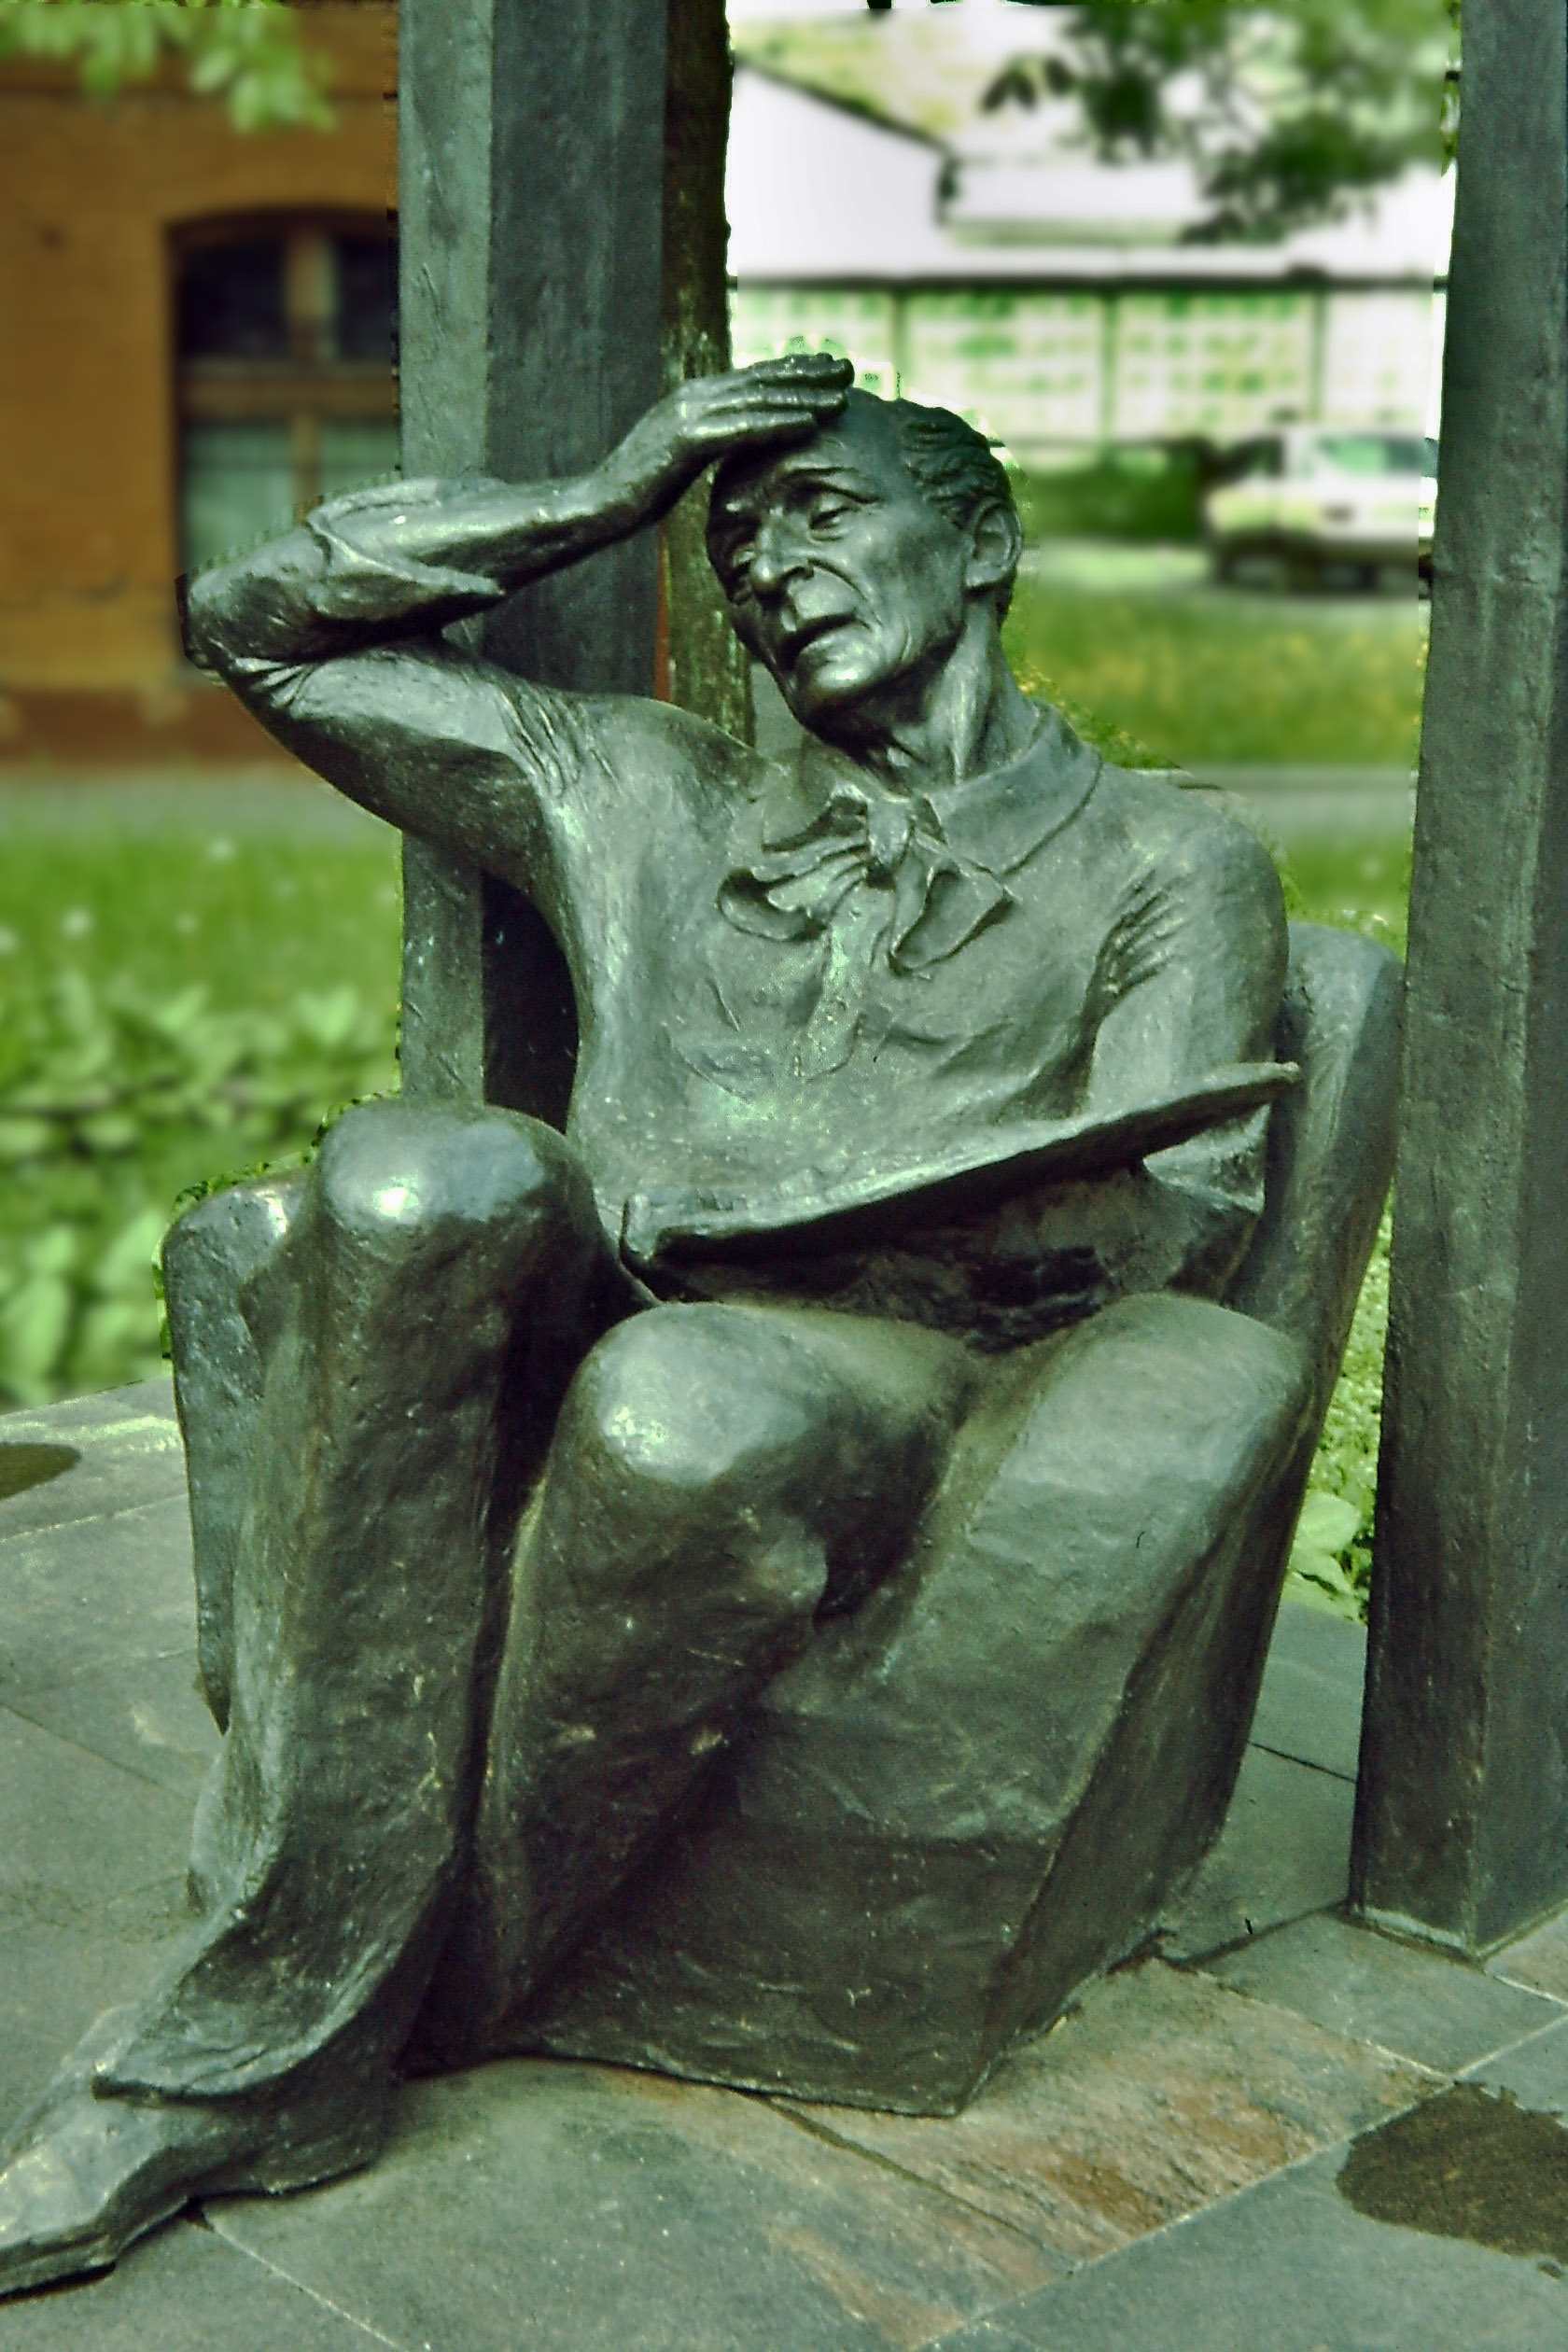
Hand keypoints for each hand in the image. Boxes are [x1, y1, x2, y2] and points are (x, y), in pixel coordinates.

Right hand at [611, 354, 853, 517]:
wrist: (600, 504)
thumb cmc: (640, 489)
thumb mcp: (682, 458)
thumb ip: (710, 440)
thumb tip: (738, 442)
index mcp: (694, 398)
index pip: (753, 379)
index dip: (794, 371)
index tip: (831, 370)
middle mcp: (693, 397)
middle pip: (762, 380)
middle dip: (808, 373)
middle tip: (850, 368)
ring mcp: (689, 416)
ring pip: (759, 401)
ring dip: (804, 397)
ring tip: (843, 396)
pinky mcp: (687, 440)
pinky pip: (744, 430)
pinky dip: (780, 425)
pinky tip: (811, 424)